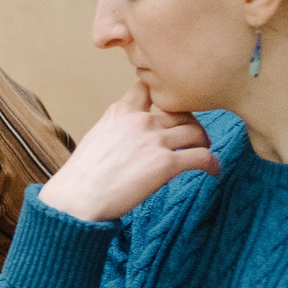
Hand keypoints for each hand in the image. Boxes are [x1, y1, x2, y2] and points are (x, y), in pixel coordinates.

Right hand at [38, 84, 219, 222]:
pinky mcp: (166, 164)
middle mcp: (139, 120)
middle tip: (193, 138)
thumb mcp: (96, 138)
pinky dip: (212, 164)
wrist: (75, 199)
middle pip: (181, 112)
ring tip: (203, 154)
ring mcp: (154, 141)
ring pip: (196, 132)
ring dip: (203, 143)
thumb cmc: (81, 177)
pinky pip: (202, 157)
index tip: (171, 110)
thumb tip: (130, 139)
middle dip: (191, 124)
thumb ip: (118, 129)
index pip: (149, 88)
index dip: (164, 97)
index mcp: (120, 112)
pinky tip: (212, 172)